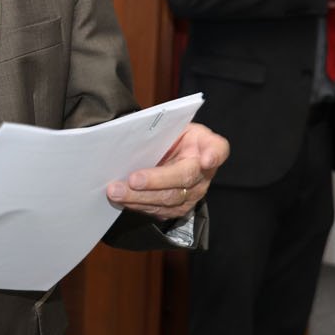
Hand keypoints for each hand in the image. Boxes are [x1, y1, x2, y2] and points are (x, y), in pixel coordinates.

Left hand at [106, 123, 227, 219]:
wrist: (167, 152)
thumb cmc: (172, 136)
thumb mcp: (176, 123)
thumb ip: (171, 125)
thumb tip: (159, 136)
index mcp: (208, 146)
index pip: (217, 149)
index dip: (213, 155)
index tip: (205, 159)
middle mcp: (204, 174)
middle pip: (183, 180)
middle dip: (155, 181)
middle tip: (131, 180)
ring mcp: (192, 194)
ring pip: (168, 200)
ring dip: (139, 197)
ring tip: (116, 192)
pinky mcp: (178, 208)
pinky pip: (159, 210)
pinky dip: (138, 205)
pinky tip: (122, 199)